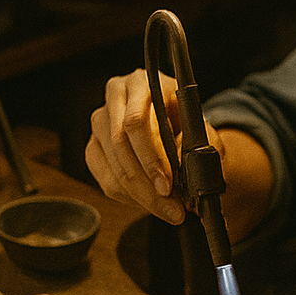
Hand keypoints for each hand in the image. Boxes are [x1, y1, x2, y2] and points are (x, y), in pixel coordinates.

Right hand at [85, 68, 225, 225]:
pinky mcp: (93, 146)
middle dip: (147, 184)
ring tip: (168, 210)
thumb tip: (186, 166)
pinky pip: (104, 178)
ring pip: (112, 167)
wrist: (178, 125)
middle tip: (171, 208)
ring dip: (141, 196)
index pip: (136, 123)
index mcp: (143, 83)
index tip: (168, 185)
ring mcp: (100, 121)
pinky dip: (129, 197)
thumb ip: (200, 141)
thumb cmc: (189, 123)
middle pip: (120, 146)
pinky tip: (149, 202)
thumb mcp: (202, 127)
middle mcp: (116, 97)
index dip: (151, 158)